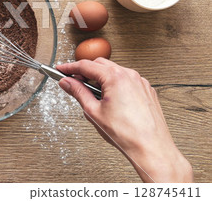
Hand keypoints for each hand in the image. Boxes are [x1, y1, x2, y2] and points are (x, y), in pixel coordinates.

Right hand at [57, 58, 192, 182]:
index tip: (61, 69)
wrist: (151, 148)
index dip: (69, 67)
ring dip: (100, 78)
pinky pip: (127, 80)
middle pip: (100, 64)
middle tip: (73, 81)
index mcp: (115, 77)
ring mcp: (140, 82)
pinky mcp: (146, 90)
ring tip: (92, 94)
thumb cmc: (127, 133)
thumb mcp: (93, 111)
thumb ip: (78, 92)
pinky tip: (109, 99)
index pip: (86, 65)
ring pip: (114, 71)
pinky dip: (115, 84)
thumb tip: (67, 83)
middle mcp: (130, 75)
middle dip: (85, 71)